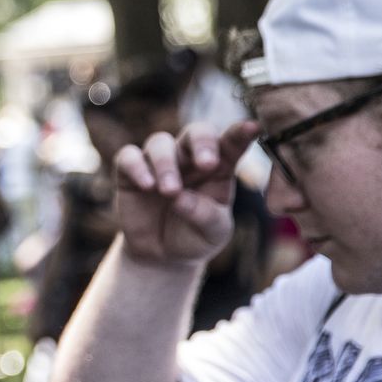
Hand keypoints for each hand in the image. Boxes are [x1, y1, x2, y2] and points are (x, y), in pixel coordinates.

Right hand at [109, 121, 256, 267]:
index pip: (231, 145)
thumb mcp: (212, 233)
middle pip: (196, 132)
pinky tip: (147, 185)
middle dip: (202, 142)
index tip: (253, 127)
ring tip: (170, 192)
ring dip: (166, 164)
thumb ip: (205, 216)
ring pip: (160, 142)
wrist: (161, 254)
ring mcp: (159, 162)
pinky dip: (136, 167)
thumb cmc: (195, 237)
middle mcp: (189, 159)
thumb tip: (180, 198)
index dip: (240, 134)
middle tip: (207, 163)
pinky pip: (128, 157)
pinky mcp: (130, 172)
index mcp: (219, 169)